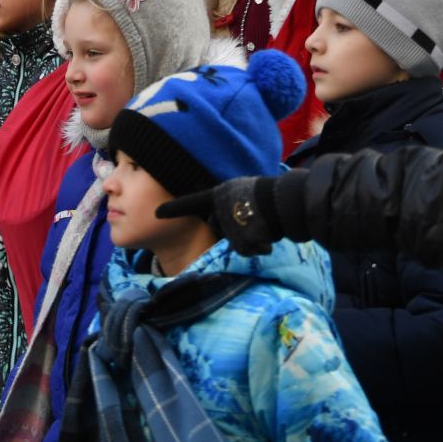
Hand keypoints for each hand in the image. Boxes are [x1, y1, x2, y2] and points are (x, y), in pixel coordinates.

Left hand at [156, 177, 280, 255]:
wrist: (285, 201)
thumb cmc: (269, 195)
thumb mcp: (243, 192)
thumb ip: (229, 204)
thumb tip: (226, 219)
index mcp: (219, 194)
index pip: (192, 202)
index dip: (174, 208)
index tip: (157, 213)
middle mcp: (219, 210)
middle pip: (217, 226)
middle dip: (230, 228)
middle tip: (252, 218)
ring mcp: (228, 226)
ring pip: (235, 241)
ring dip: (249, 238)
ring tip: (263, 224)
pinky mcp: (240, 241)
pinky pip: (248, 249)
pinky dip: (258, 246)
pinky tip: (267, 233)